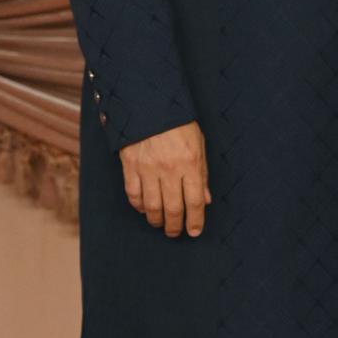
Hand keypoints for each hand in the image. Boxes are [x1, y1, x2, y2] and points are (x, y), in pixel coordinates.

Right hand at [120, 121, 210, 237]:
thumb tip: (206, 200)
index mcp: (190, 163)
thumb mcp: (199, 145)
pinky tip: (144, 209)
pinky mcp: (130, 166)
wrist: (150, 104)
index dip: (196, 220)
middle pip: (173, 208)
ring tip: (161, 224)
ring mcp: (148, 168)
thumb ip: (202, 174)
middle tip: (176, 233)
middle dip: (176, 226)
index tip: (195, 231)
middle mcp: (169, 169)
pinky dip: (139, 206)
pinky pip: (134, 194)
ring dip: (157, 220)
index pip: (195, 201)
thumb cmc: (179, 124)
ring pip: (152, 206)